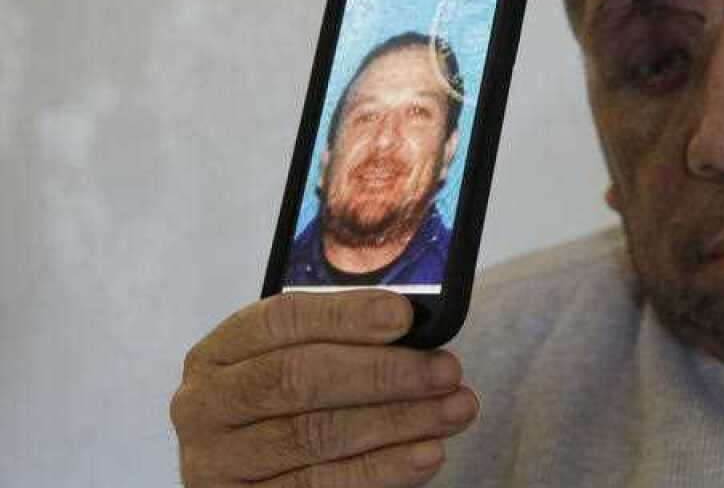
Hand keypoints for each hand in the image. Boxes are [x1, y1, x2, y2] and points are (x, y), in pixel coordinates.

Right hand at [170, 290, 478, 486]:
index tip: (404, 317)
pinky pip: (318, 487)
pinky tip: (427, 454)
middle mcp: (205, 406)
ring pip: (315, 436)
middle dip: (384, 372)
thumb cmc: (285, 410)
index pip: (280, 320)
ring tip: (456, 409)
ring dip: (398, 421)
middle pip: (298, 379)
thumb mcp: (292, 366)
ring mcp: (218, 464)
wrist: (251, 478)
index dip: (345, 315)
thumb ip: (339, 345)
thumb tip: (414, 328)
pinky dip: (382, 470)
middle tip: (447, 370)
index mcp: (219, 353)